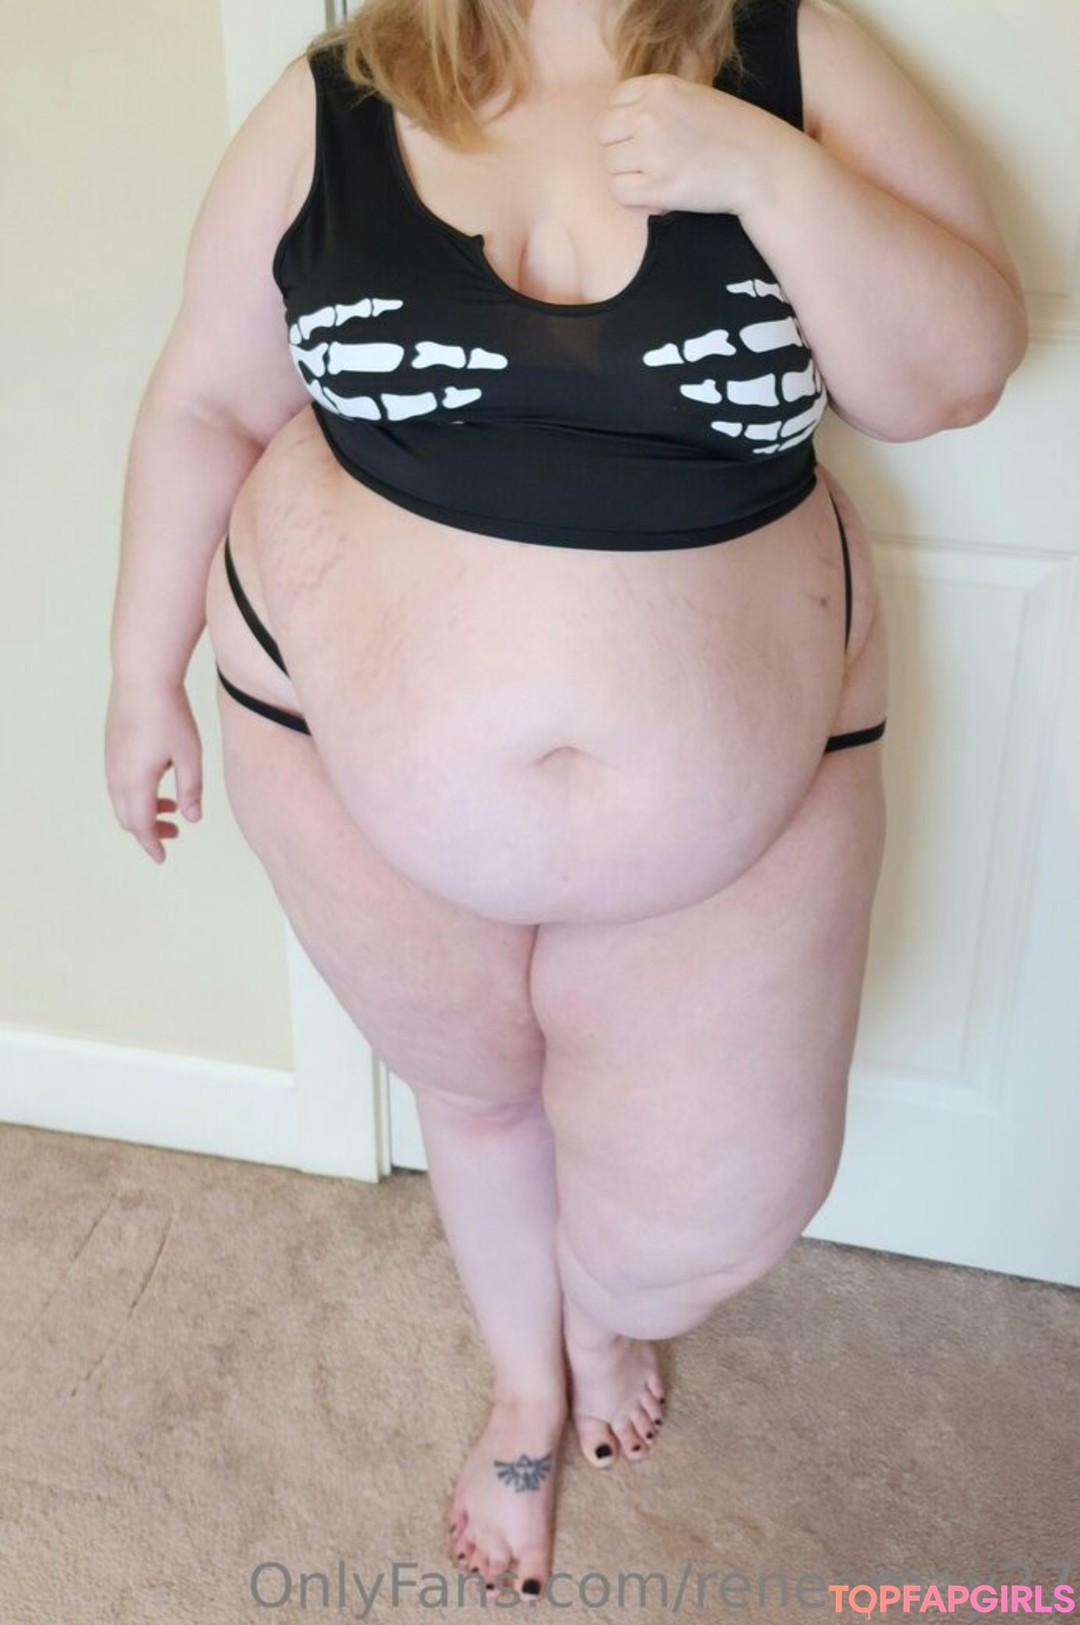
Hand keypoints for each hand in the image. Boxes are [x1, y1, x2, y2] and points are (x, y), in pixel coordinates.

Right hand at [105, 678, 203, 863]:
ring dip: (143, 812)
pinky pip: (119, 783)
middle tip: (174, 833)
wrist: (142, 676)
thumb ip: (191, 790)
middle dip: (148, 831)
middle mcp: (117, 775)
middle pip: (128, 818)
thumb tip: (191, 819)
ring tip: (171, 808)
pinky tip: (159, 782)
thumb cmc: (170, 714)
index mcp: (136, 781)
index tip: (162, 858)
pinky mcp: (111, 748)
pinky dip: (136, 795)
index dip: (152, 844)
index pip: (141, 826)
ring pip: (121, 801)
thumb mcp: (189, 756)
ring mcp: (111, 761)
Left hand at [597, 74, 786, 217]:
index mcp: (661, 87)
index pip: (614, 102)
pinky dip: (633, 198)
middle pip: (604, 133)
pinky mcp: (657, 186)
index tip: (643, 137)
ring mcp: (652, 151)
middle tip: (648, 162)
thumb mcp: (695, 97)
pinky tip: (655, 196)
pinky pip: (619, 192)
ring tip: (657, 178)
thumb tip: (624, 123)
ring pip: (610, 163)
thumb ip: (660, 102)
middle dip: (621, 148)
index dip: (624, 123)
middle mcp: (650, 114)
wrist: (763, 165)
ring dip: (628, 174)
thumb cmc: (735, 133)